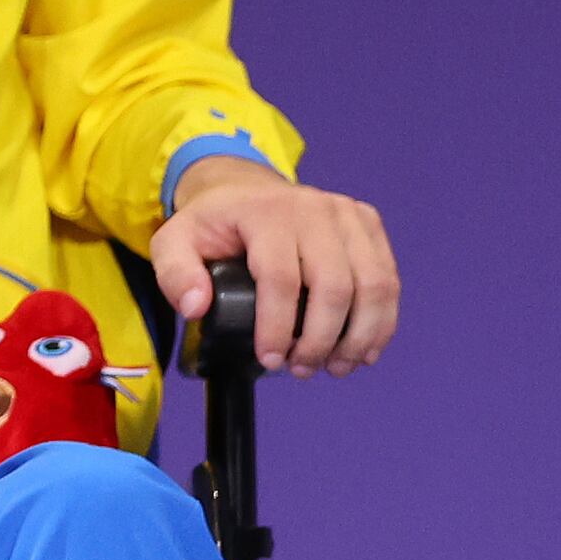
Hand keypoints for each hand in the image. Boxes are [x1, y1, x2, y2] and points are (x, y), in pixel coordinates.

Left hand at [164, 160, 399, 374]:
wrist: (244, 188)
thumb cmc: (212, 224)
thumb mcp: (173, 242)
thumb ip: (176, 275)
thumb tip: (196, 308)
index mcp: (266, 213)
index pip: (281, 278)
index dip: (278, 327)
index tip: (271, 361)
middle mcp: (314, 209)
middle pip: (334, 286)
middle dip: (320, 339)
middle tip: (302, 370)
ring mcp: (347, 215)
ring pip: (372, 284)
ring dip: (359, 336)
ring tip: (336, 367)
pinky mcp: (368, 224)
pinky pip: (387, 277)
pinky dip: (381, 320)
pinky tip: (365, 349)